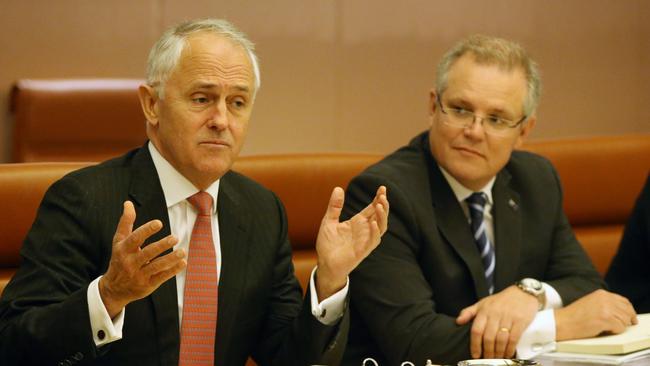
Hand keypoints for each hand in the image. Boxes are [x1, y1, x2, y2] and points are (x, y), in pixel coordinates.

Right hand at [99, 201, 185, 317]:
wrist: (113, 289)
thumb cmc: (119, 260)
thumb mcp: (119, 242)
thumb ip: (126, 222)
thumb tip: (128, 203)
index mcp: (124, 250)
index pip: (135, 239)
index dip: (146, 230)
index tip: (159, 223)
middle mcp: (130, 263)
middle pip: (148, 253)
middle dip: (162, 245)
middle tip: (175, 237)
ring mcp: (139, 275)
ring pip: (157, 266)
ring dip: (171, 259)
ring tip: (182, 251)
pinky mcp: (147, 285)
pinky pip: (162, 277)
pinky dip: (173, 270)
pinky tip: (182, 263)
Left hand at [314, 186, 388, 299]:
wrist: (324, 264)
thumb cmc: (328, 245)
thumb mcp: (329, 221)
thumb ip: (334, 206)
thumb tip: (338, 188)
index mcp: (358, 223)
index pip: (372, 208)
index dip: (378, 198)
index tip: (382, 188)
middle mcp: (365, 231)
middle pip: (380, 216)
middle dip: (383, 205)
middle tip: (383, 194)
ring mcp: (365, 240)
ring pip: (381, 227)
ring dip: (382, 216)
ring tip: (380, 205)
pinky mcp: (362, 251)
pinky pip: (373, 241)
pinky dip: (375, 232)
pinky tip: (373, 223)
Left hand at [456, 285, 538, 358]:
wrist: (523, 292)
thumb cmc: (501, 300)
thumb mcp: (483, 303)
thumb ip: (469, 312)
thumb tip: (458, 321)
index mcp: (484, 311)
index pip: (476, 330)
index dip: (475, 344)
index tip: (475, 354)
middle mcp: (495, 314)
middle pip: (488, 337)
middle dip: (487, 352)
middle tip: (487, 359)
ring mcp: (508, 318)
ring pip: (500, 340)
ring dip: (498, 352)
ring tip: (497, 358)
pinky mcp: (520, 321)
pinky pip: (513, 338)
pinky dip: (510, 349)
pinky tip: (508, 353)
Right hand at [555, 289, 636, 340]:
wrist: (562, 322)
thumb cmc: (574, 316)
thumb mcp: (591, 303)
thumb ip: (605, 303)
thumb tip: (621, 312)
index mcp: (601, 294)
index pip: (624, 301)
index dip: (629, 311)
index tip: (630, 318)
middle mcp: (605, 298)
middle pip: (627, 310)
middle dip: (627, 319)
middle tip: (621, 326)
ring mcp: (606, 308)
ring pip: (625, 320)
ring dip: (619, 326)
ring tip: (607, 327)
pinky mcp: (605, 319)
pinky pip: (620, 328)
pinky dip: (614, 331)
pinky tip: (604, 330)